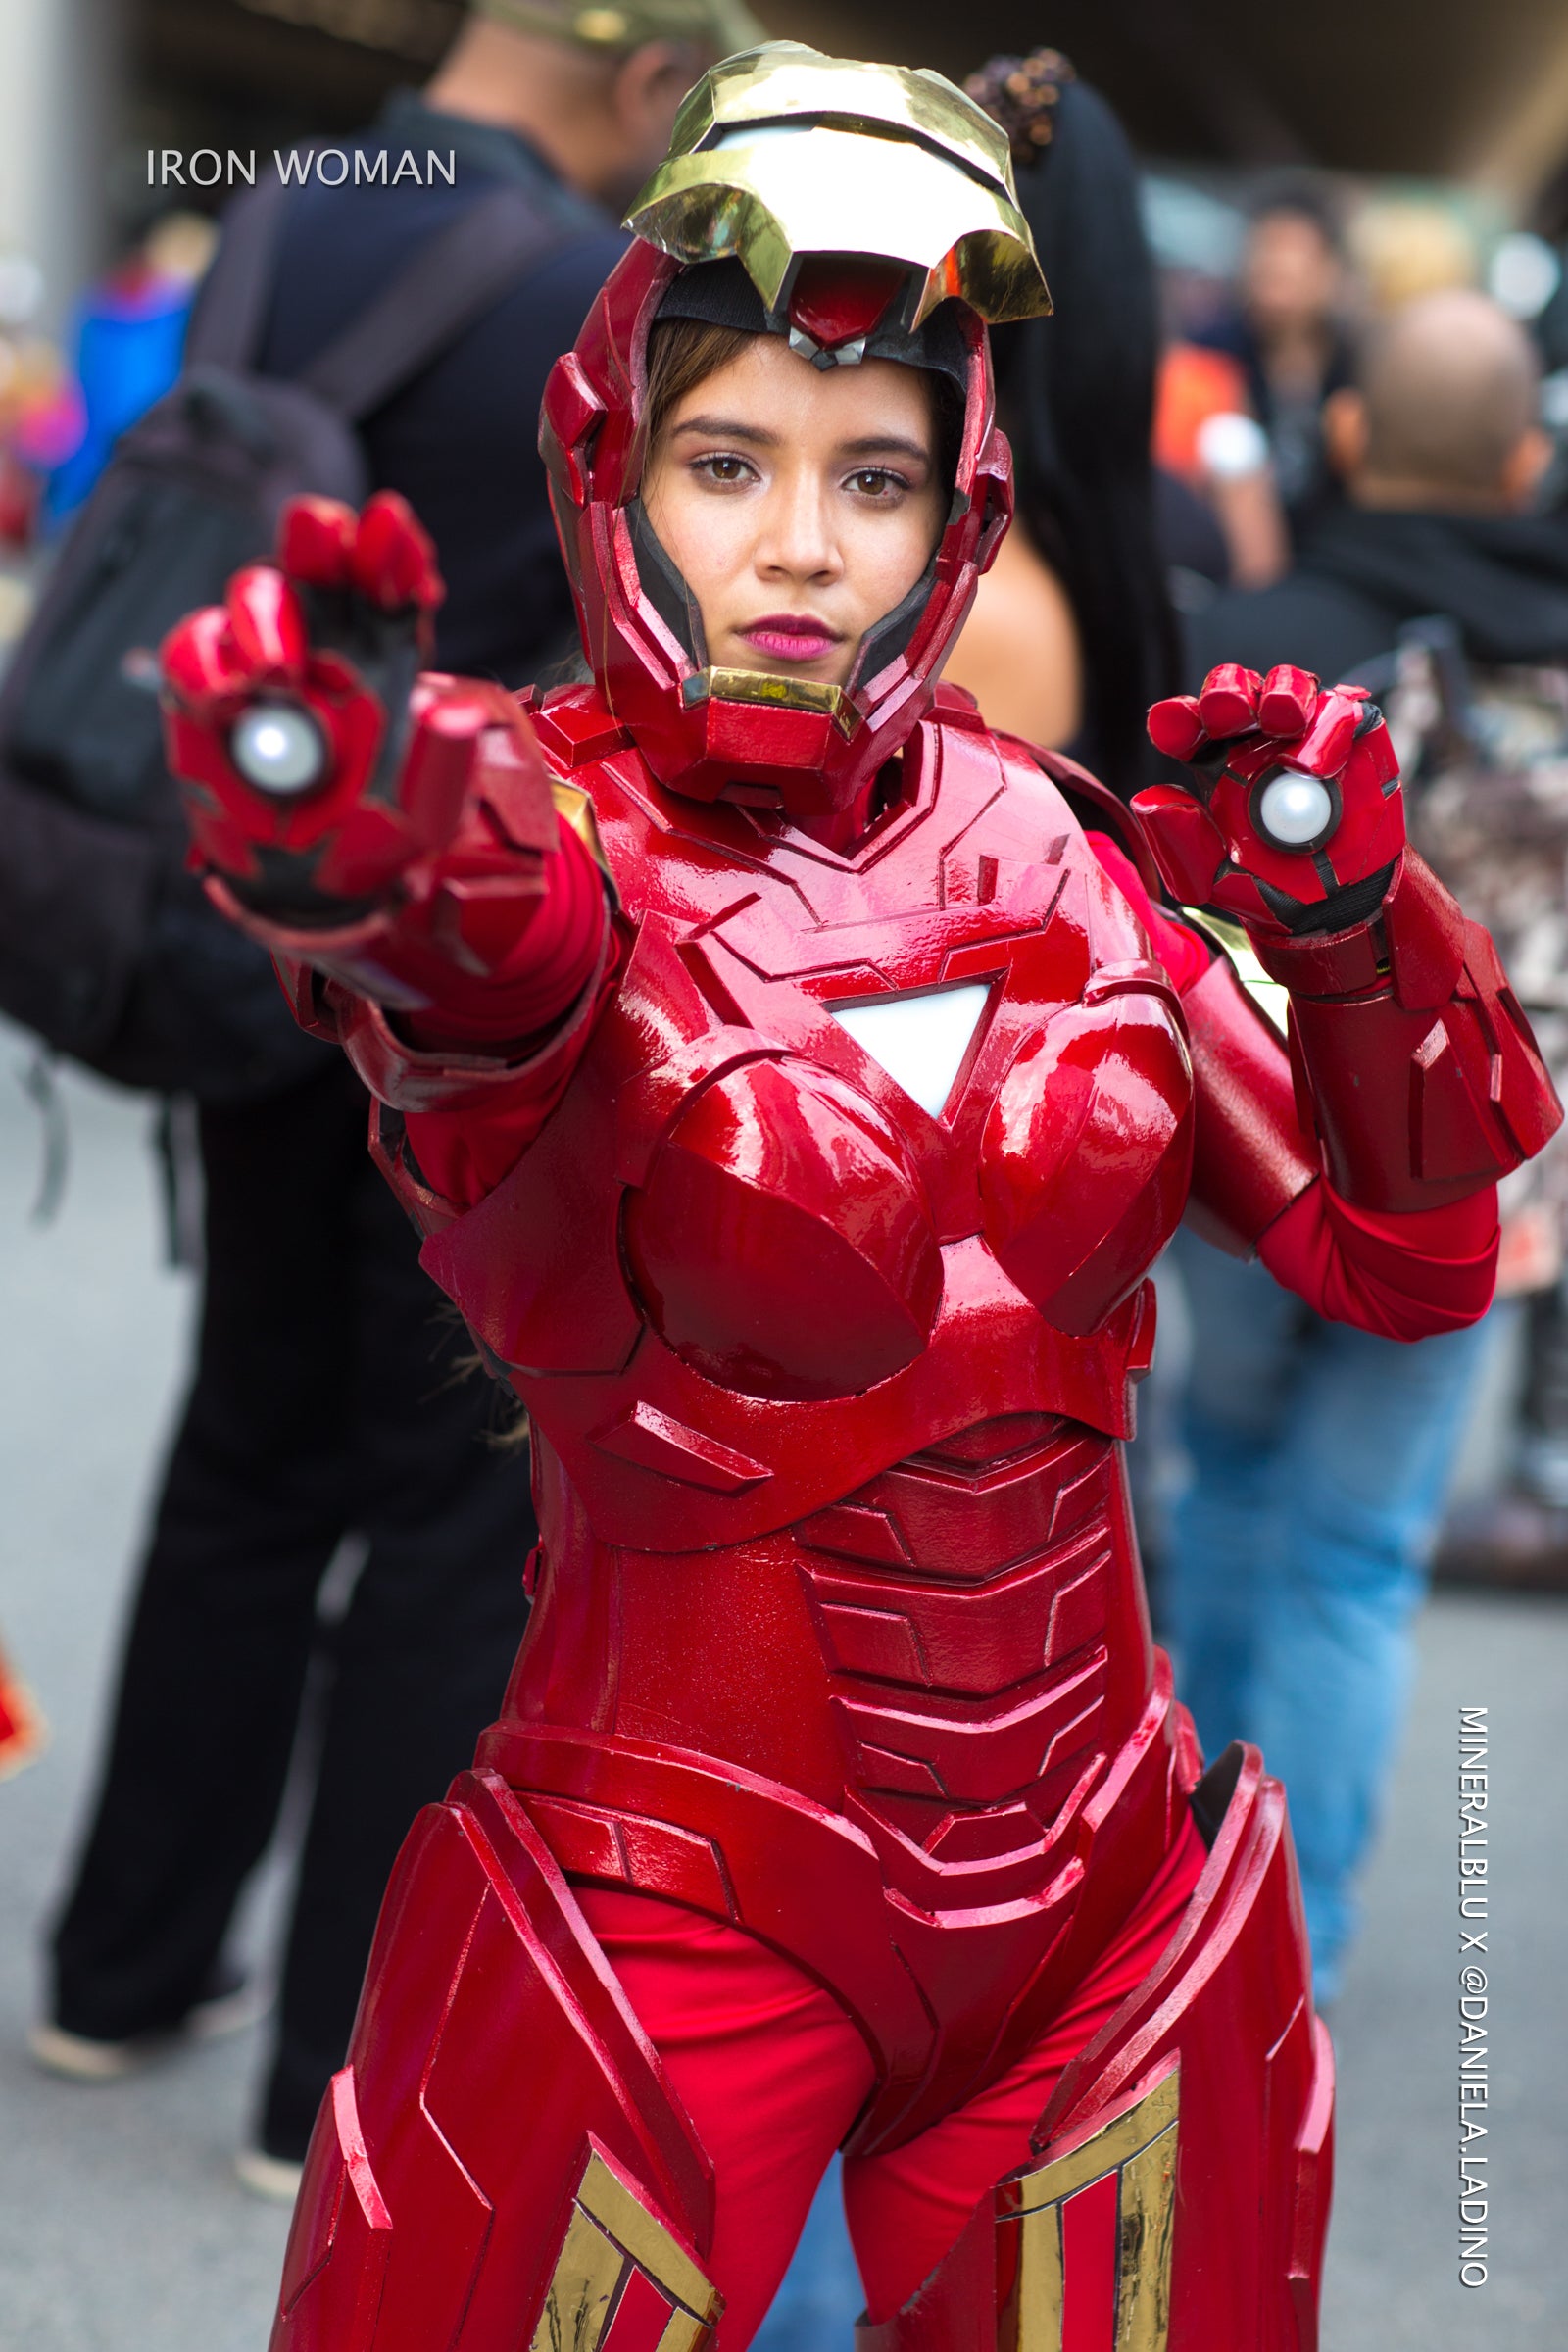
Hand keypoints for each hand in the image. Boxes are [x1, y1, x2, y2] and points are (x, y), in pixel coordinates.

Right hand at [161, 493, 527, 911]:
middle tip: (325, 533)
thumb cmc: (375, 840)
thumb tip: (452, 714)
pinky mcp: (207, 692)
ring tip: (280, 675)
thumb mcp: (423, 813)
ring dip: (266, 619)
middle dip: (320, 539)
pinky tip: (232, 700)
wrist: (310, 889)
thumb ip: (441, 763)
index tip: (393, 528)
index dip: (392, 553)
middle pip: (319, 563)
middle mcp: (327, 641)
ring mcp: (263, 660)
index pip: (392, 584)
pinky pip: (197, 652)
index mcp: (388, 653)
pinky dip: (208, 666)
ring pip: (256, 595)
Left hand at [1131, 662, 1404, 932]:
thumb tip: (1148, 799)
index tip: (1172, 729)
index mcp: (1212, 762)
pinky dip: (1327, 731)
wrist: (1334, 907)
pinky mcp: (1349, 737)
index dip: (1176, 718)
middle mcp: (1253, 738)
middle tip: (1226, 712)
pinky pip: (1339, 714)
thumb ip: (1181, 841)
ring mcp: (1302, 732)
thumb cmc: (1269, 887)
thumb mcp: (1214, 876)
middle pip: (1233, 689)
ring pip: (1288, 684)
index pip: (1185, 725)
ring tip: (1280, 718)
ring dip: (1280, 692)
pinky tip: (1315, 766)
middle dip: (1226, 692)